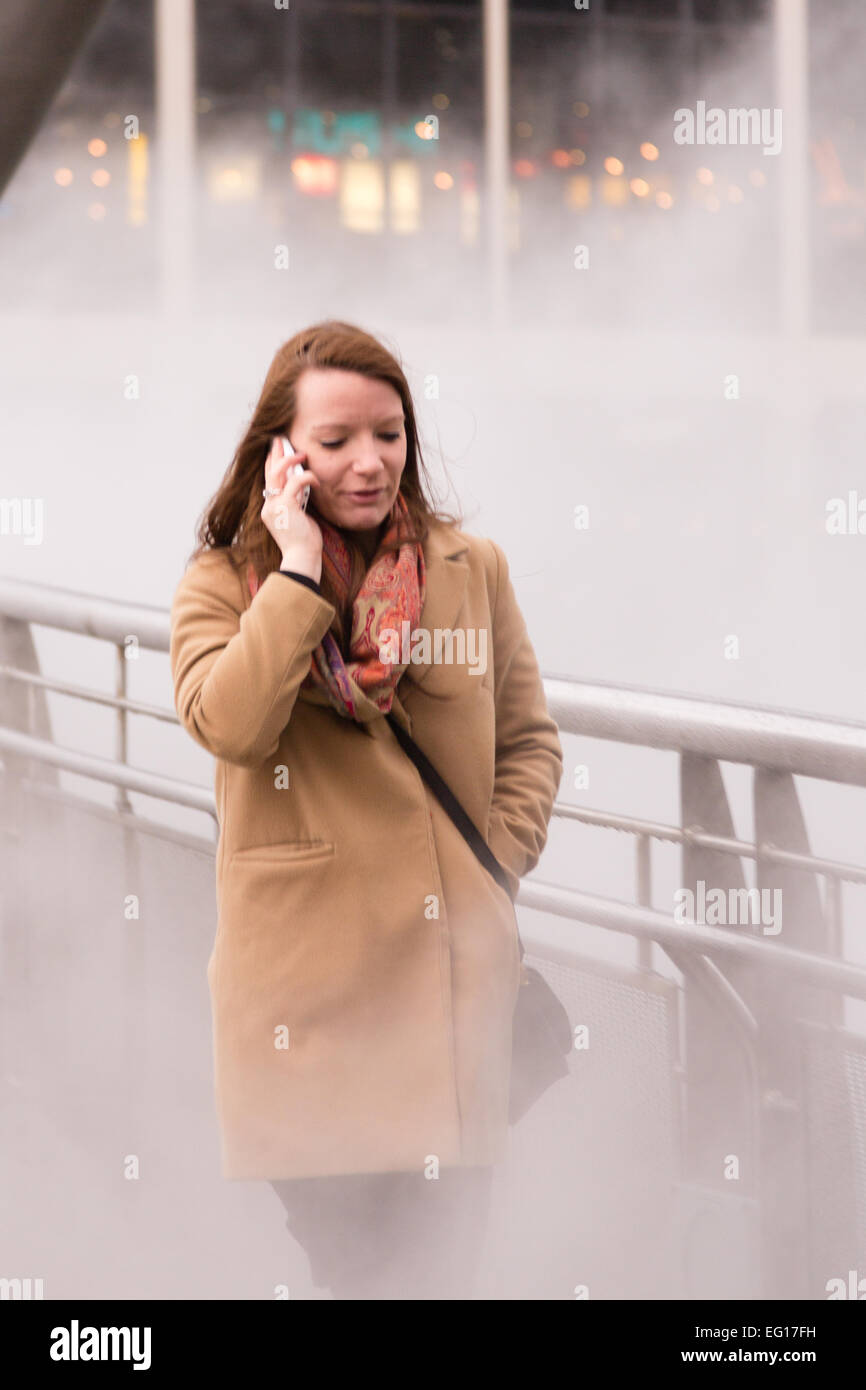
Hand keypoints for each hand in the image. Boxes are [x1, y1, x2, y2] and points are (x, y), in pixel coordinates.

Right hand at [261, 438, 322, 580]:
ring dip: (290, 460)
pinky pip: (296, 482)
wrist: (302, 558)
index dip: (272, 463)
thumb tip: (302, 485)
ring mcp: (275, 506)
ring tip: (302, 453)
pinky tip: (318, 480)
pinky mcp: (286, 506)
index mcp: (270, 509)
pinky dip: (307, 477)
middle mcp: (268, 505)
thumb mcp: (299, 517)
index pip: (268, 480)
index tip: (277, 449)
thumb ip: (297, 501)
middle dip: (275, 453)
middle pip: (268, 472)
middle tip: (281, 438)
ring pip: (277, 473)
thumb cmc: (304, 542)